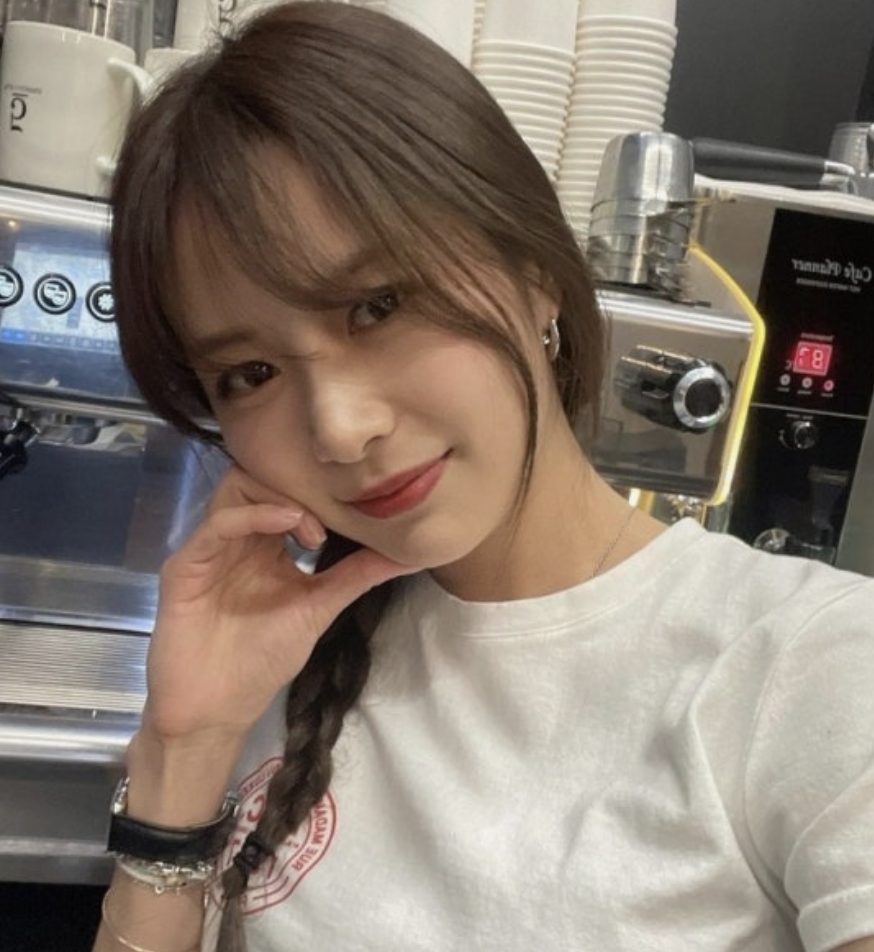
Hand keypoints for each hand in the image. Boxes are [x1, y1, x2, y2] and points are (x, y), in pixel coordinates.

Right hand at [141, 466, 413, 744]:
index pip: (284, 490)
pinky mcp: (187, 565)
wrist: (217, 709)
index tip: (350, 510)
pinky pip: (219, 523)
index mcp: (264, 544)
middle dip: (298, 488)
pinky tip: (290, 526)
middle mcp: (237, 538)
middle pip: (259, 476)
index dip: (317, 490)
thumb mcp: (319, 607)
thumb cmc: (262, 659)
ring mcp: (210, 548)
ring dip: (280, 497)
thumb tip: (411, 554)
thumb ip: (358, 575)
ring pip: (237, 487)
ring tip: (310, 533)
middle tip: (326, 525)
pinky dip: (257, 515)